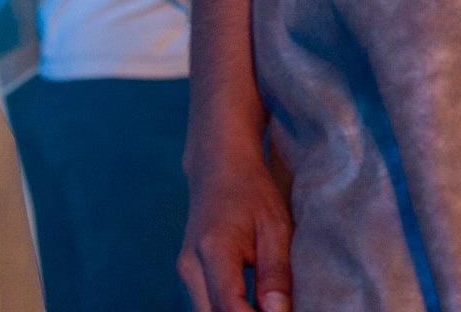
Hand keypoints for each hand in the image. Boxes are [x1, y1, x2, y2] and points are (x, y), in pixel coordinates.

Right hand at [180, 143, 293, 311]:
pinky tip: (252, 307)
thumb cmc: (251, 190)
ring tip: (267, 307)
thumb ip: (276, 274)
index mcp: (214, 249)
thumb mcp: (275, 226)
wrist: (218, 164)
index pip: (230, 308)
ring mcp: (184, 272)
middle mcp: (190, 265)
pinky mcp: (188, 275)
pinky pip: (206, 306)